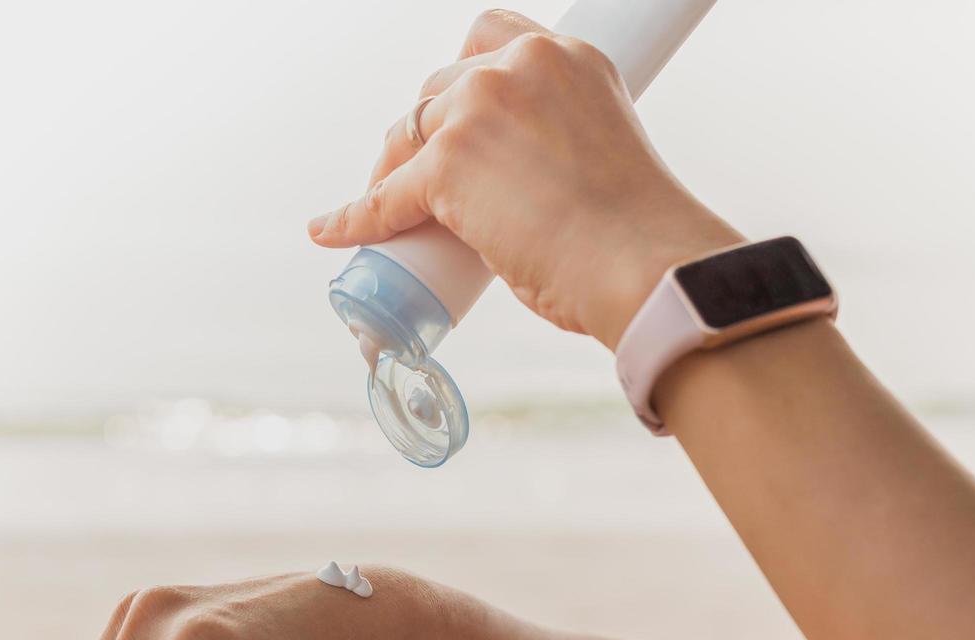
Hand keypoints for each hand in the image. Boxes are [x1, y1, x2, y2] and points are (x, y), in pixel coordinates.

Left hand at [307, 9, 742, 348]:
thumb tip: (524, 186)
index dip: (463, 80)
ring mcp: (477, 111)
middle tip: (420, 180)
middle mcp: (520, 67)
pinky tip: (332, 230)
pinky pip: (384, 197)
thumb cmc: (635, 232)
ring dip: (392, 170)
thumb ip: (562, 142)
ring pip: (407, 135)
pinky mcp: (445, 165)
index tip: (456, 116)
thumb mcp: (604, 151)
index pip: (489, 40)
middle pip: (438, 91)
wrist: (642, 264)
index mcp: (568, 57)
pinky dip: (355, 217)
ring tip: (391, 212)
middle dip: (425, 133)